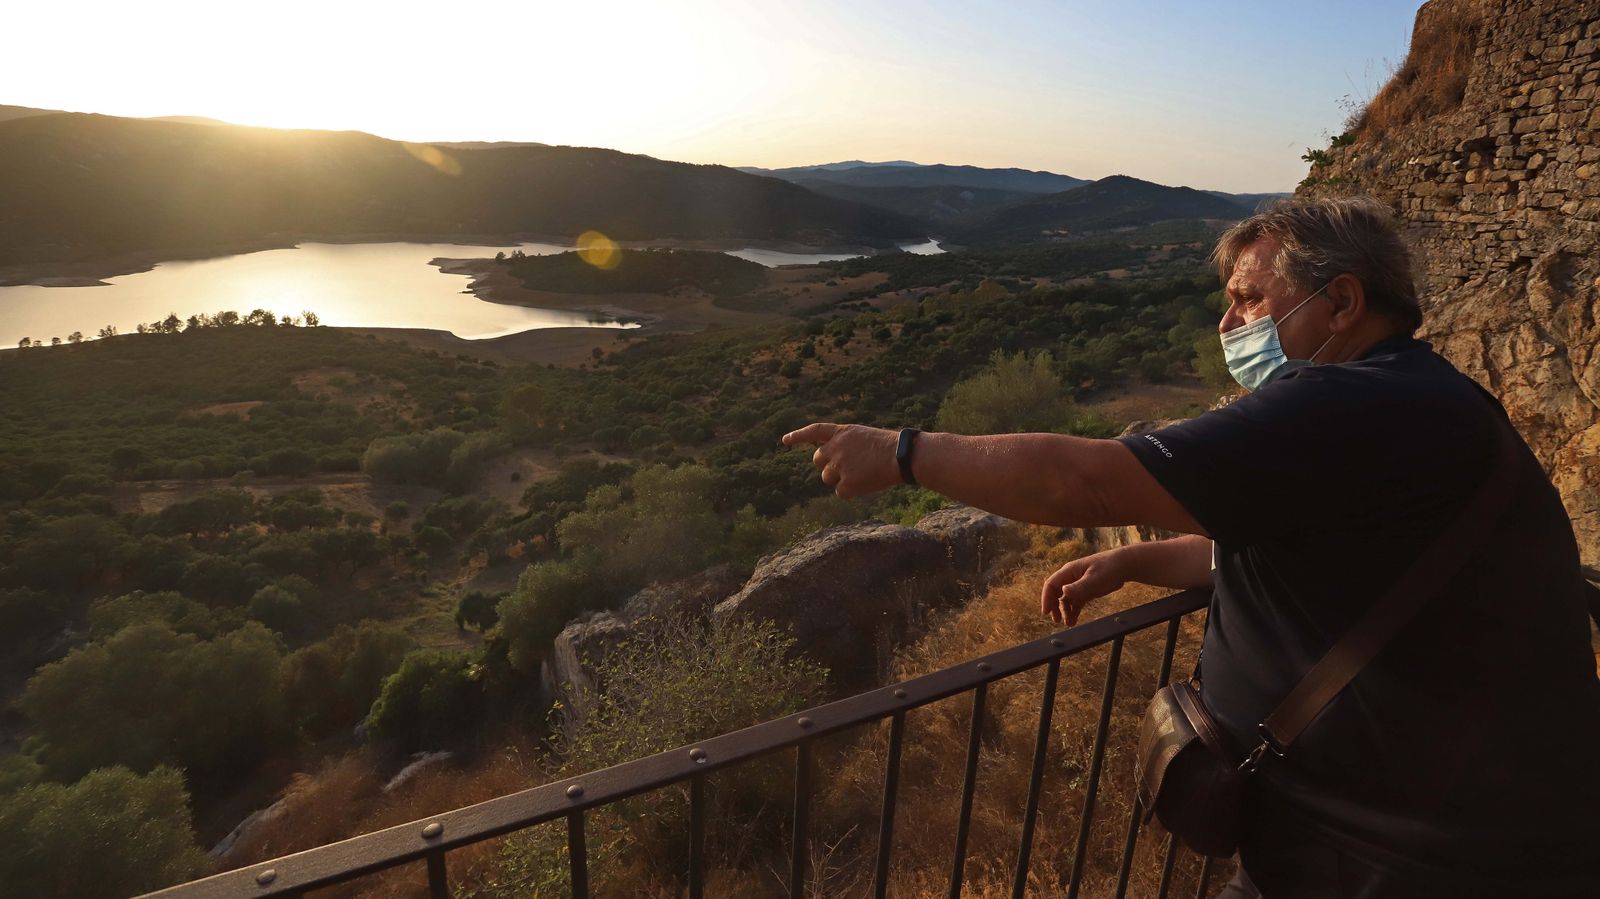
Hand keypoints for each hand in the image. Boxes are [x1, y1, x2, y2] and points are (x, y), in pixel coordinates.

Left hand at [781, 423, 902, 497]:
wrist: (902, 457)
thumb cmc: (890, 448)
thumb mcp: (864, 437)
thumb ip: (846, 446)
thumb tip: (835, 463)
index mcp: (842, 432)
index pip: (815, 431)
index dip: (799, 436)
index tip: (785, 440)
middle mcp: (835, 447)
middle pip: (818, 460)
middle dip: (829, 465)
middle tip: (848, 467)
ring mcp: (839, 465)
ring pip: (828, 477)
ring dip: (840, 479)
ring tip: (862, 473)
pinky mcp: (846, 483)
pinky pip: (841, 492)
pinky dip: (852, 491)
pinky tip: (867, 483)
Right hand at [1040, 549, 1128, 626]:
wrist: (1124, 566)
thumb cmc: (1109, 568)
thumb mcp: (1094, 579)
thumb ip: (1079, 586)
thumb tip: (1063, 591)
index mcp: (1069, 571)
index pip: (1051, 584)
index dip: (1046, 598)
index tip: (1046, 611)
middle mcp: (1071, 578)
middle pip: (1056, 593)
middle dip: (1054, 607)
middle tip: (1056, 620)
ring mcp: (1078, 585)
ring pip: (1066, 600)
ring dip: (1065, 612)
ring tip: (1069, 624)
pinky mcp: (1086, 591)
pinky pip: (1076, 603)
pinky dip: (1073, 612)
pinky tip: (1073, 621)